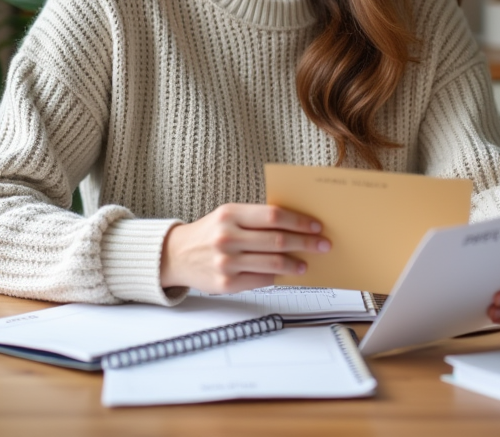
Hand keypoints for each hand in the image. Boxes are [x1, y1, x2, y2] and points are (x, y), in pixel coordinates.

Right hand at [159, 204, 330, 292]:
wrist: (176, 255)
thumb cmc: (209, 232)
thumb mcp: (228, 216)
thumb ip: (256, 219)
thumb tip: (295, 226)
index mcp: (230, 214)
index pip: (274, 216)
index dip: (299, 221)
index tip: (316, 226)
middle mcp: (227, 237)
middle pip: (278, 240)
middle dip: (306, 243)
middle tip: (323, 245)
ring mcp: (227, 262)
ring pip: (273, 263)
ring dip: (296, 264)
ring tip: (306, 263)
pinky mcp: (227, 283)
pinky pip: (262, 280)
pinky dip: (278, 277)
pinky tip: (287, 274)